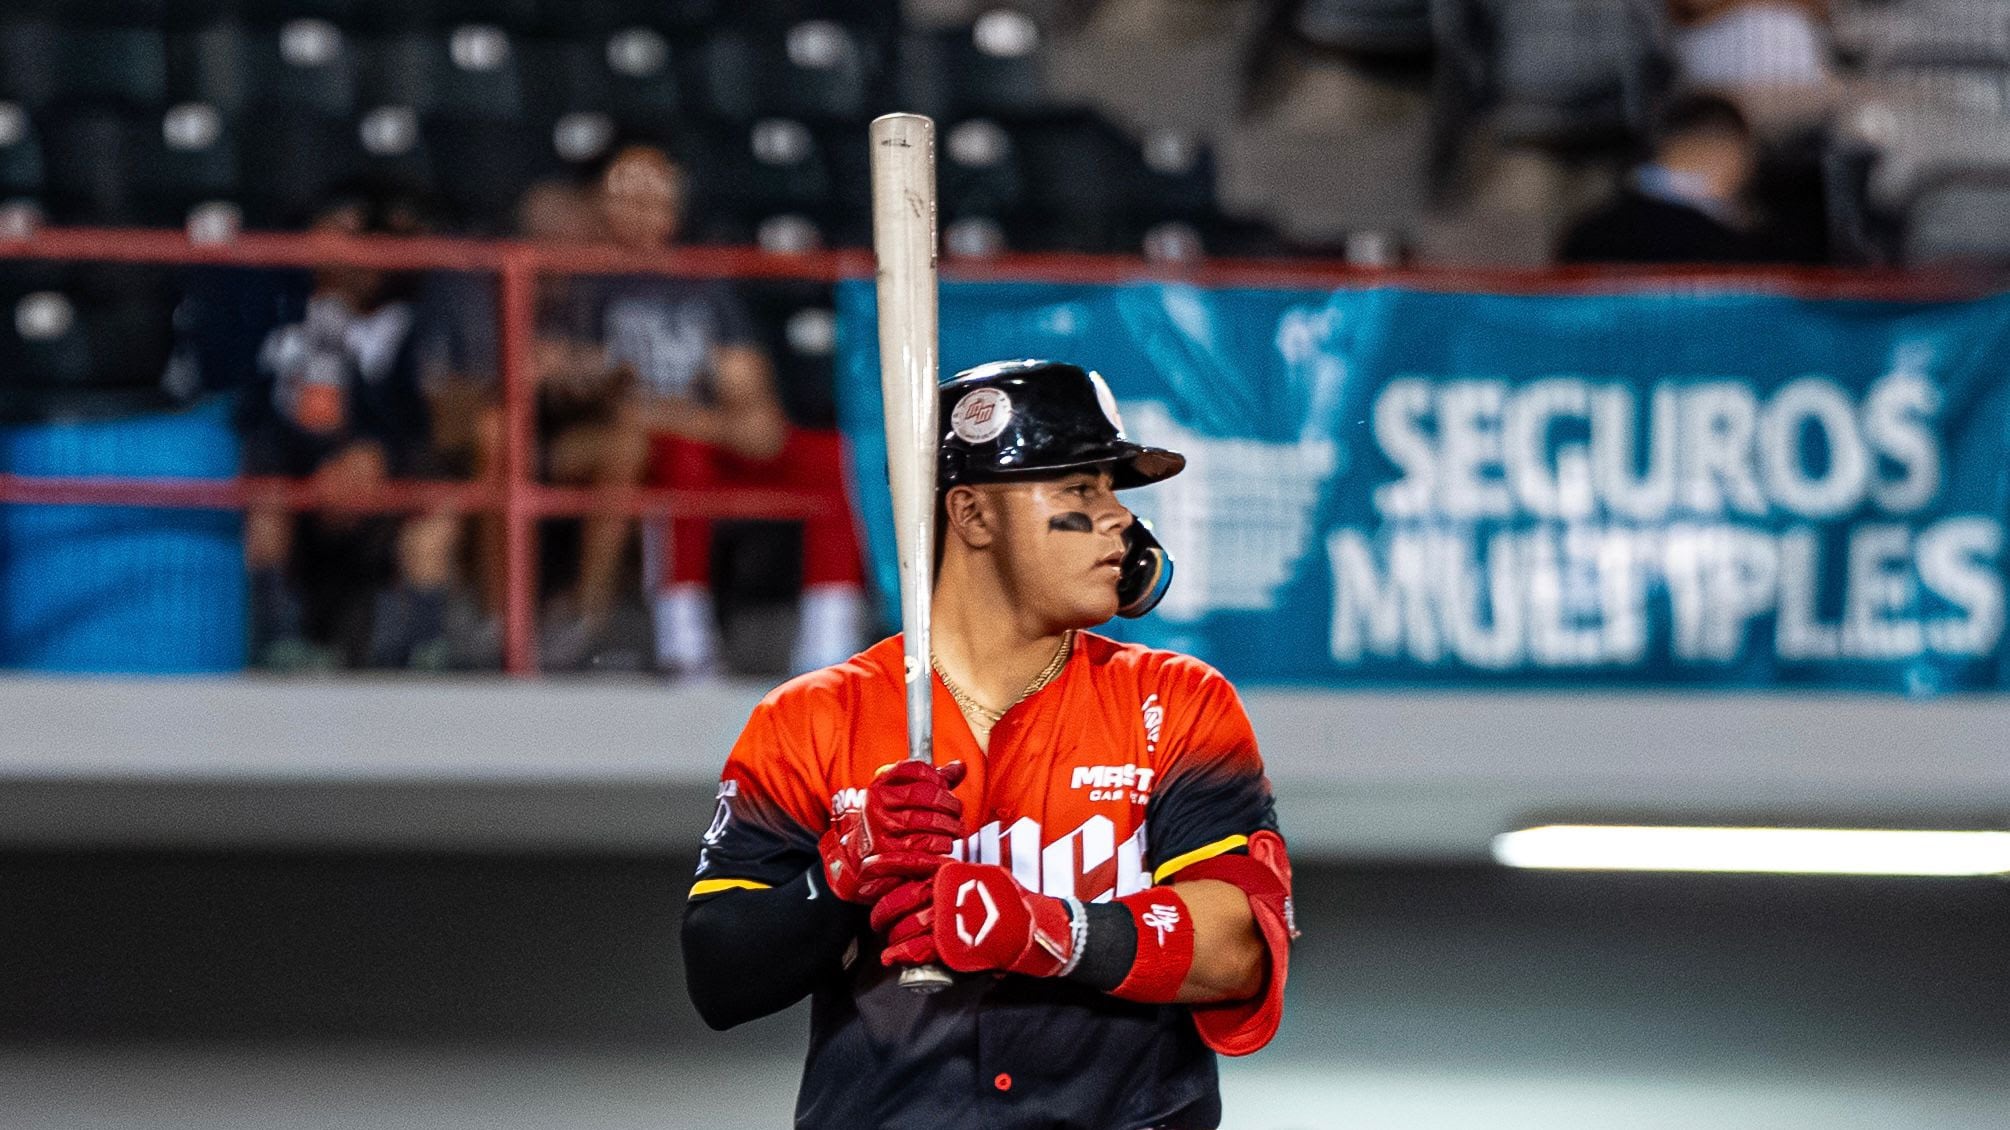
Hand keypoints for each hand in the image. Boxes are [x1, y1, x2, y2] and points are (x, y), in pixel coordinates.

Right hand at [818, 760, 964, 904]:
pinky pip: (920, 853)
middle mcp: (876, 805)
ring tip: (953, 833)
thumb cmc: (886, 822)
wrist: (857, 855)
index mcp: (880, 785)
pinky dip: (938, 853)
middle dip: (949, 806)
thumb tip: (959, 767)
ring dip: (947, 830)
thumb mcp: (902, 797)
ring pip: (926, 825)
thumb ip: (932, 781)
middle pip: (925, 796)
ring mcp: (879, 831)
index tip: (947, 788)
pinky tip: (944, 852)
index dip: (937, 776)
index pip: (913, 769)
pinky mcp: (884, 856)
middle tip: (957, 814)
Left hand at [874, 862, 1074, 978]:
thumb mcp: (981, 876)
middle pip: (900, 899)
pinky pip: (918, 948)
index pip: (910, 865)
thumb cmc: (1008, 901)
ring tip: (888, 943)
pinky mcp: (950, 942)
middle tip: (877, 920)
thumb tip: (934, 879)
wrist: (1028, 926)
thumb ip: (956, 878)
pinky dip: (903, 953)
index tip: (870, 866)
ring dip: (893, 936)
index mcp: (950, 872)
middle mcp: (944, 892)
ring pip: (906, 925)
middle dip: (883, 911)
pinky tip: (894, 957)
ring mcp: (945, 917)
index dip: (886, 865)